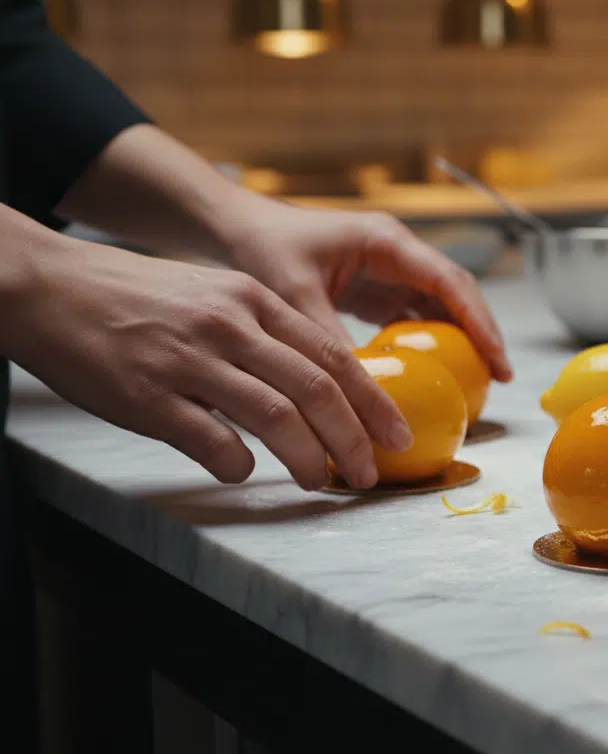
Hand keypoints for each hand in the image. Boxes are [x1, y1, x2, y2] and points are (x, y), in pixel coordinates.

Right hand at [7, 233, 413, 490]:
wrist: (49, 288)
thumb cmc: (136, 298)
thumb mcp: (213, 294)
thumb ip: (264, 334)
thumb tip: (319, 387)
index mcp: (252, 299)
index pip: (333, 354)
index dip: (373, 399)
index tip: (398, 432)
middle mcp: (229, 325)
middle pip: (316, 388)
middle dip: (355, 437)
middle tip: (372, 472)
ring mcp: (188, 360)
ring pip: (275, 415)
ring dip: (310, 456)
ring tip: (324, 480)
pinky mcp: (148, 395)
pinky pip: (211, 440)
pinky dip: (238, 463)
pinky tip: (244, 471)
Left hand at [222, 198, 512, 381]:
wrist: (227, 229)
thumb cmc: (259, 246)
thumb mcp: (295, 294)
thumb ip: (328, 338)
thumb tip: (356, 390)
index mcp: (386, 241)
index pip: (450, 282)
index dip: (480, 322)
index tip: (497, 359)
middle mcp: (394, 253)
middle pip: (454, 295)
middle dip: (480, 334)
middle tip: (498, 377)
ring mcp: (385, 272)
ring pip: (436, 309)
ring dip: (455, 342)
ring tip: (473, 384)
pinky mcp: (370, 290)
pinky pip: (408, 320)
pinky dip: (421, 348)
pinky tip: (426, 380)